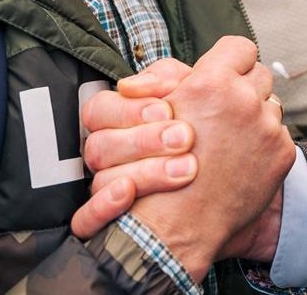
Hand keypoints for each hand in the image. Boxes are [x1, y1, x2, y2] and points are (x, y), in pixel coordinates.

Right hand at [72, 58, 194, 239]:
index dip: (128, 109)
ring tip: (188, 168)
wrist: (221, 191)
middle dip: (143, 140)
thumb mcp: (190, 97)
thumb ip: (168, 79)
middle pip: (99, 145)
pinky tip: (128, 193)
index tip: (167, 108)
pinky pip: (85, 220)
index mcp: (118, 125)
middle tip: (186, 137)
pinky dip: (103, 206)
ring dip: (142, 172)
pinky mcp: (107, 226)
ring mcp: (105, 191)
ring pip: (100, 181)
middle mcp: (107, 158)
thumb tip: (134, 84)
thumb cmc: (201, 136)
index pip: (100, 110)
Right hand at [76, 39, 292, 276]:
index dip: (231, 59)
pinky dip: (264, 144)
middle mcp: (244, 100)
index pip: (239, 47)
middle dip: (244, 88)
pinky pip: (279, 134)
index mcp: (211, 83)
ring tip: (230, 139)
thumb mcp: (157, 112)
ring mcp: (267, 127)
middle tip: (225, 110)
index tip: (225, 72)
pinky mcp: (282, 152)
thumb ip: (177, 80)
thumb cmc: (157, 168)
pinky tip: (240, 160)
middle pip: (259, 74)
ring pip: (271, 104)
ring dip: (255, 116)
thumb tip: (192, 68)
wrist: (177, 225)